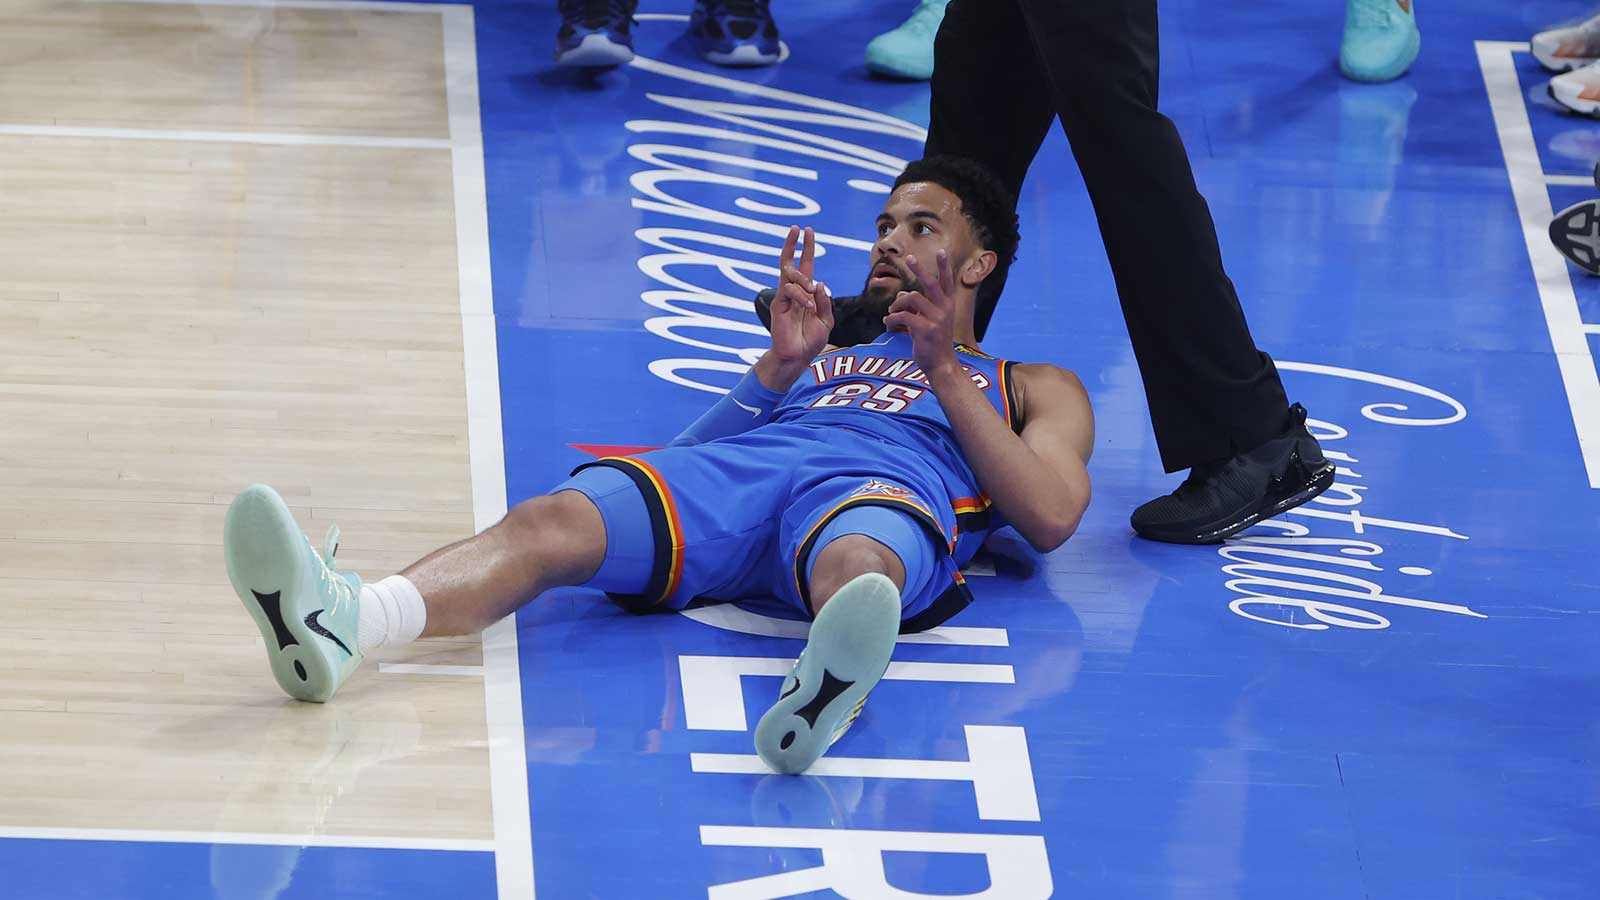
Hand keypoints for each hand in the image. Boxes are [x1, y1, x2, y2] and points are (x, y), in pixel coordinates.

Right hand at [768, 225, 834, 366]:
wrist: (797, 357)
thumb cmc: (810, 341)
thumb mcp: (826, 320)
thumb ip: (824, 301)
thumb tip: (818, 283)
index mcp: (806, 294)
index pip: (805, 266)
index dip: (806, 248)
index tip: (806, 231)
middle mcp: (793, 293)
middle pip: (791, 262)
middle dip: (796, 244)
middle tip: (802, 229)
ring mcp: (784, 298)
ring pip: (791, 275)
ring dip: (804, 281)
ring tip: (812, 295)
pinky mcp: (778, 305)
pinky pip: (788, 291)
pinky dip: (801, 296)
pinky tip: (808, 307)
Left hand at [882, 249, 958, 377]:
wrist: (940, 364)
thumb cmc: (933, 341)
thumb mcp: (927, 320)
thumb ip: (916, 306)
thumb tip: (901, 293)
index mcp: (947, 305)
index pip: (947, 282)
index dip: (944, 266)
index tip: (942, 251)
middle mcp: (945, 309)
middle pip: (931, 283)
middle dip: (919, 269)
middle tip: (910, 257)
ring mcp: (937, 319)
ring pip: (912, 298)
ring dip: (897, 303)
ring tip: (890, 310)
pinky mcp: (926, 329)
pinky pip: (903, 316)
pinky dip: (892, 318)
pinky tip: (888, 323)